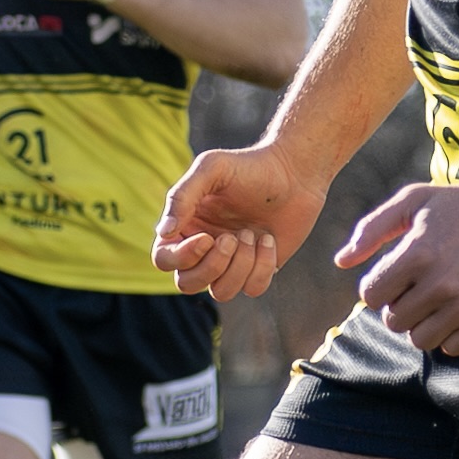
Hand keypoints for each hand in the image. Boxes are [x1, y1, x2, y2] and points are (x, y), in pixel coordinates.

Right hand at [153, 143, 324, 300]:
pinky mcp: (259, 269)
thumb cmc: (250, 167)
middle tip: (232, 237)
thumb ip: (182, 197)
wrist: (294, 172)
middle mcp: (205, 248)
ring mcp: (232, 262)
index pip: (164, 259)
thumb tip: (164, 232)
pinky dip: (262, 267)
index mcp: (186, 226)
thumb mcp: (211, 169)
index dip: (182, 256)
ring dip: (239, 265)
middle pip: (187, 284)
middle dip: (212, 265)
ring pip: (221, 292)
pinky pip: (252, 288)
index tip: (207, 237)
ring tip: (252, 234)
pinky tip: (269, 240)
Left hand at [335, 177, 458, 355]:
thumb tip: (341, 262)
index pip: (371, 296)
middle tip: (425, 283)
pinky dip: (452, 333)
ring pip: (419, 340)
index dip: (380, 287)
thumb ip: (373, 228)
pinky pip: (451, 348)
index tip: (399, 275)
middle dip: (402, 304)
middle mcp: (441, 283)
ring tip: (442, 297)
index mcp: (417, 253)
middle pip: (393, 321)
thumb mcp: (416, 201)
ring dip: (424, 323)